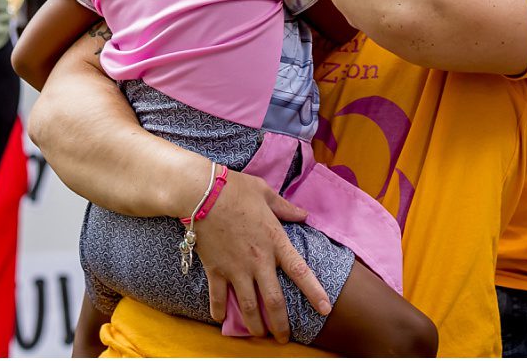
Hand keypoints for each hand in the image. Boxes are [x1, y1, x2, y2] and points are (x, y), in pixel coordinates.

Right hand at [193, 170, 329, 341]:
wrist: (200, 193)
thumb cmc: (235, 188)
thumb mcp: (265, 192)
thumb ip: (286, 208)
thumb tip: (304, 214)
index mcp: (275, 241)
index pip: (300, 272)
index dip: (314, 292)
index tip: (325, 309)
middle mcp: (258, 260)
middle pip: (273, 301)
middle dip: (280, 324)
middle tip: (283, 338)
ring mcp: (235, 268)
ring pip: (248, 306)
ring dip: (254, 325)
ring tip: (258, 335)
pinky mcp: (215, 269)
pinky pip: (217, 296)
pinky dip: (219, 311)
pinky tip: (221, 320)